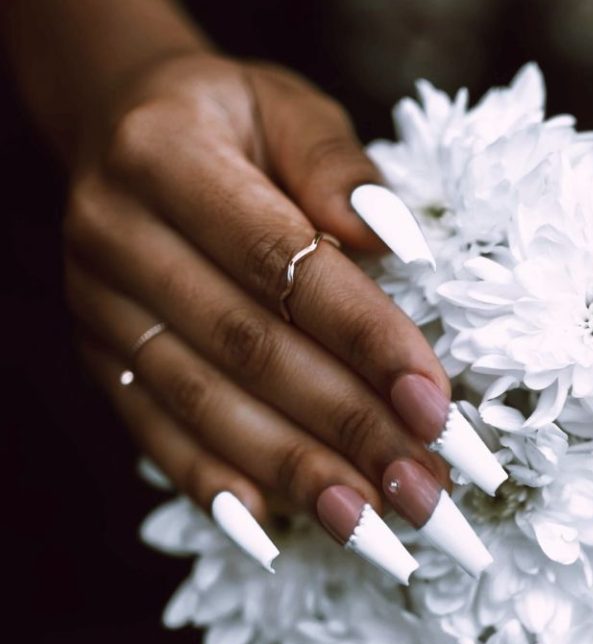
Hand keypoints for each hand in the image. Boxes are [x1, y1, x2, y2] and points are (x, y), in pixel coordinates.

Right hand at [64, 53, 451, 524]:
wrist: (122, 125)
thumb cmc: (230, 116)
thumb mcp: (289, 108)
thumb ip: (340, 169)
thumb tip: (397, 242)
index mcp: (166, 158)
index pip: (283, 264)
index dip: (364, 339)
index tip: (435, 404)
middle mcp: (115, 236)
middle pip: (250, 350)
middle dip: (348, 428)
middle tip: (425, 490)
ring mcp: (99, 305)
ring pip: (206, 404)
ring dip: (297, 474)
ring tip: (375, 526)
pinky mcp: (100, 354)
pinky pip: (154, 430)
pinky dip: (216, 484)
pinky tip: (276, 528)